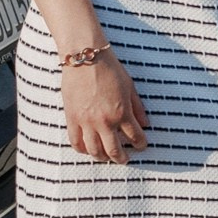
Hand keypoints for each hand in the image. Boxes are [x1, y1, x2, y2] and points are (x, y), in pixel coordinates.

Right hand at [62, 48, 148, 162]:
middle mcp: (104, 121)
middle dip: (121, 158)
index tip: (141, 146)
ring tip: (106, 157)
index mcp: (122, 113)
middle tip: (124, 159)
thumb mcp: (129, 87)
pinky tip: (87, 150)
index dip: (140, 144)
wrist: (85, 58)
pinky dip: (82, 149)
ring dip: (102, 157)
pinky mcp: (72, 118)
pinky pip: (76, 142)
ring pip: (94, 151)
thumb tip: (145, 124)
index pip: (135, 137)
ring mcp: (87, 122)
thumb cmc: (109, 69)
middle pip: (114, 150)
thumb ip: (137, 107)